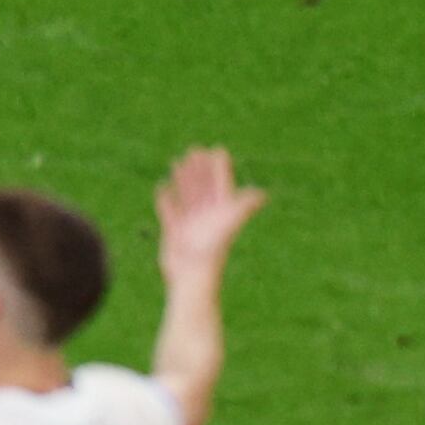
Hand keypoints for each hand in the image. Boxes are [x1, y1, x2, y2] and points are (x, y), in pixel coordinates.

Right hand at [156, 145, 267, 268]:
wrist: (193, 275)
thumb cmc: (213, 249)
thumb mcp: (230, 224)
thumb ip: (244, 207)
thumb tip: (262, 195)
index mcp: (221, 211)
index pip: (221, 184)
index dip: (220, 168)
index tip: (217, 150)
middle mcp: (206, 215)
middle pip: (203, 186)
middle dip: (199, 169)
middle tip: (194, 149)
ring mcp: (190, 223)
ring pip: (187, 195)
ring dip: (183, 179)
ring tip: (178, 161)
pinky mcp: (174, 231)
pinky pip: (169, 211)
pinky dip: (166, 200)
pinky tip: (162, 187)